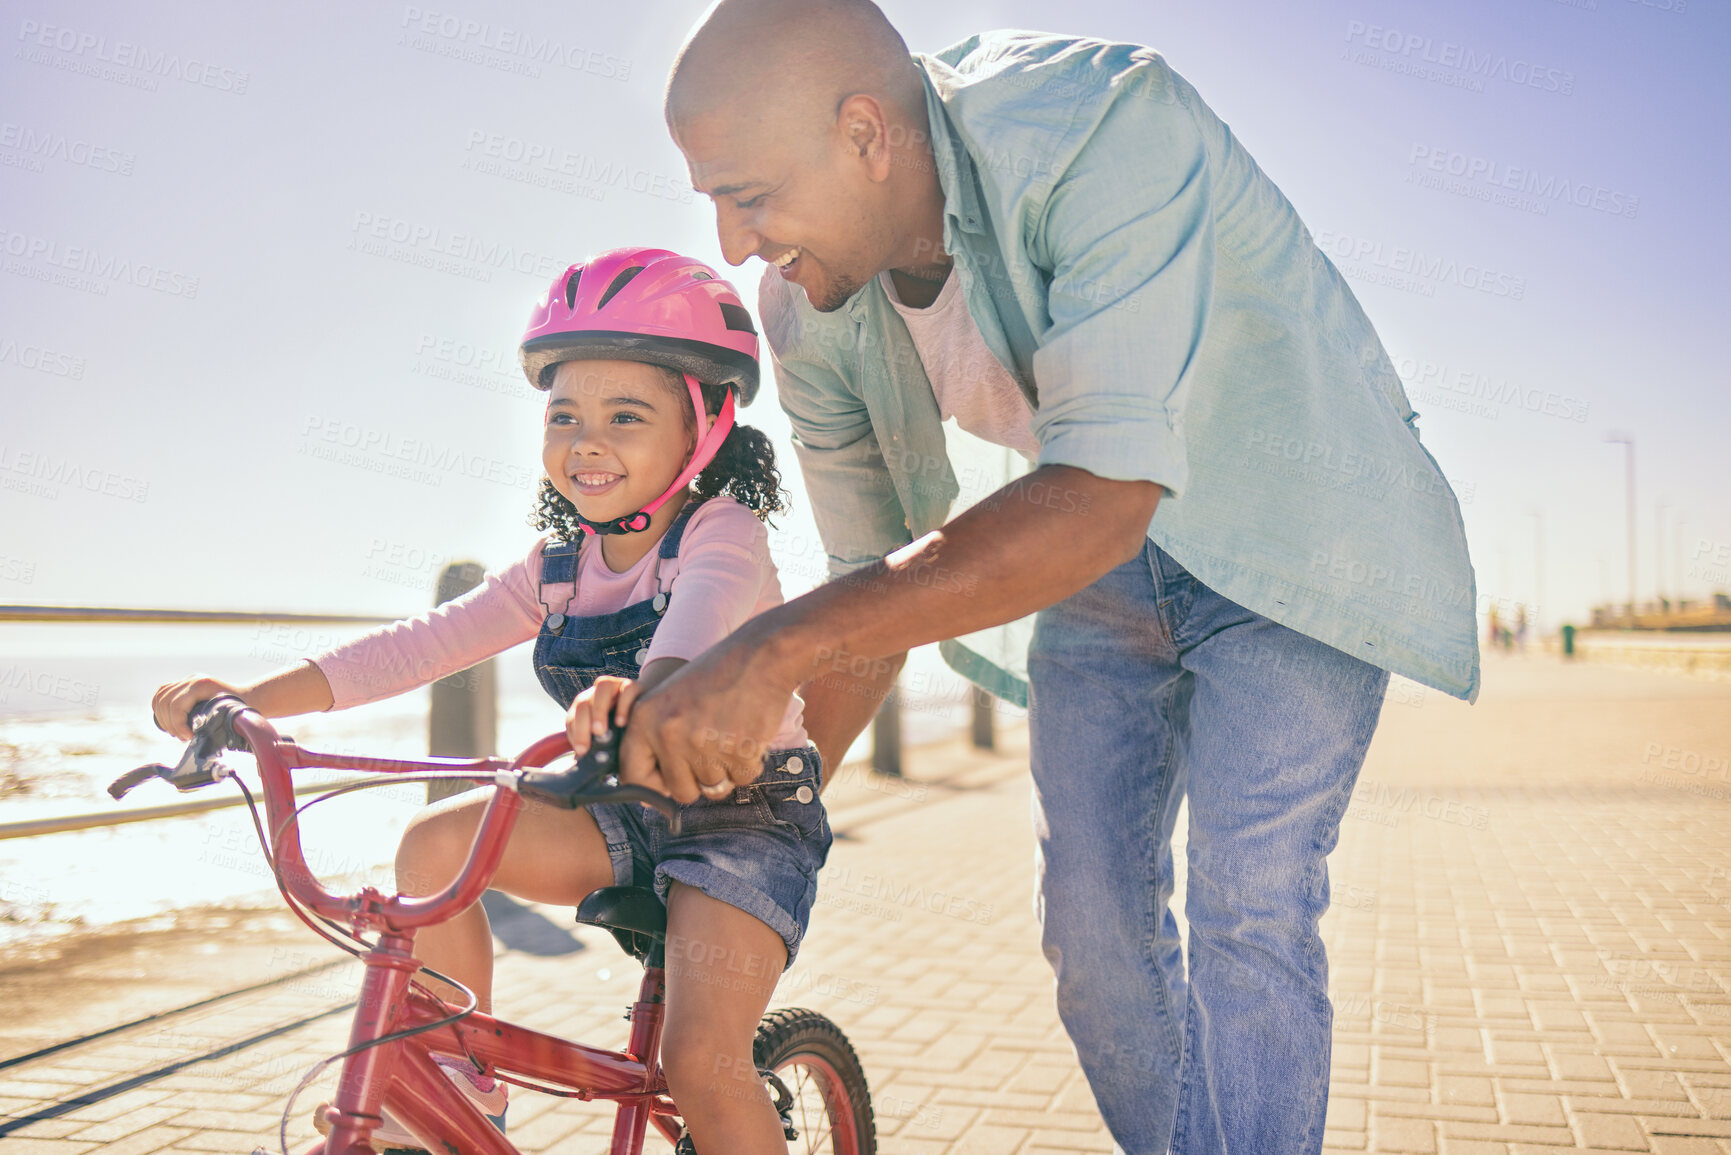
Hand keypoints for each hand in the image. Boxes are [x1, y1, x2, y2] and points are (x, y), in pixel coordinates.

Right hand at [152, 676, 245, 740]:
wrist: (249, 697)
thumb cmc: (241, 709)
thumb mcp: (228, 717)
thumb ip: (212, 725)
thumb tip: (194, 739)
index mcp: (202, 684)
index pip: (176, 705)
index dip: (177, 725)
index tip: (187, 737)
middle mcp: (192, 679)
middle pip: (165, 702)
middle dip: (170, 724)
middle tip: (182, 737)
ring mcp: (187, 680)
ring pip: (161, 697)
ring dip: (163, 718)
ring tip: (176, 732)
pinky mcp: (184, 684)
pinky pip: (162, 694)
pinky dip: (159, 708)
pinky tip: (166, 721)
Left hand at [564, 676, 640, 757]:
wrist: (649, 715)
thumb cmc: (622, 734)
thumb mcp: (606, 741)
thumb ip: (595, 749)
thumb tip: (582, 764)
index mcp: (586, 708)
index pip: (573, 717)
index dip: (574, 734)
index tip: (582, 752)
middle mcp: (597, 695)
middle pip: (583, 703)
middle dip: (583, 724)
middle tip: (589, 744)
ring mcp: (615, 687)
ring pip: (601, 687)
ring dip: (598, 709)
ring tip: (601, 731)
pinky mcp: (633, 686)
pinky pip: (627, 689)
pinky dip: (623, 704)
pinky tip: (622, 723)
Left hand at [620, 621, 796, 804]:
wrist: (759, 655)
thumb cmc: (716, 677)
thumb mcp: (671, 699)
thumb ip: (658, 740)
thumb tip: (656, 791)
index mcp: (644, 720)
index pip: (634, 776)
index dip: (655, 786)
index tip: (670, 782)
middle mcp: (669, 735)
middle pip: (681, 791)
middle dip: (698, 780)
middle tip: (712, 751)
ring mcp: (703, 745)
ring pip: (713, 788)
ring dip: (725, 769)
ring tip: (730, 733)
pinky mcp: (738, 752)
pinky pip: (742, 779)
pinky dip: (748, 764)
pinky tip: (747, 733)